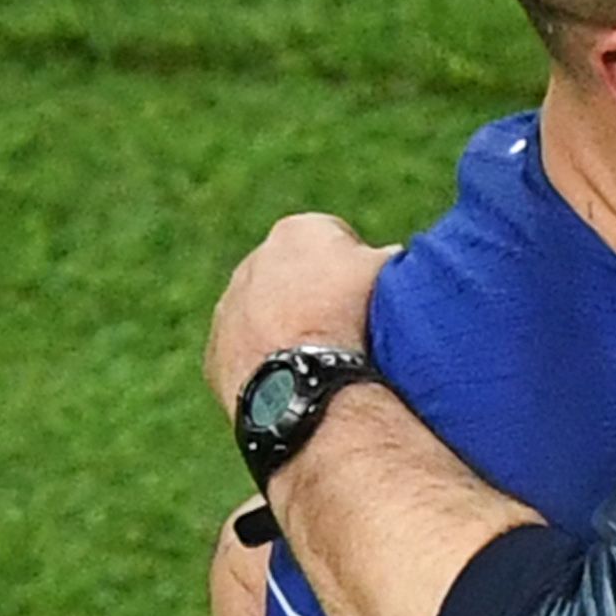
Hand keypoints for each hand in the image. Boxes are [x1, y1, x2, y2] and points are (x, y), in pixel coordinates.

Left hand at [202, 212, 396, 414]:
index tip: (373, 296)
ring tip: (323, 360)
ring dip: (288, 329)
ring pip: (265, 314)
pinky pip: (248, 353)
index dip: (359, 268)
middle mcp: (254, 261)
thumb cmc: (356, 323)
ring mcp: (230, 307)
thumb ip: (391, 259)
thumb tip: (399, 258)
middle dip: (318, 295)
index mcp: (299, 231)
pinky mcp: (216, 351)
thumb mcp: (392, 277)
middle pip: (295, 275)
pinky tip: (296, 381)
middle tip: (350, 329)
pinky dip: (268, 362)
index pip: (336, 240)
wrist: (306, 384)